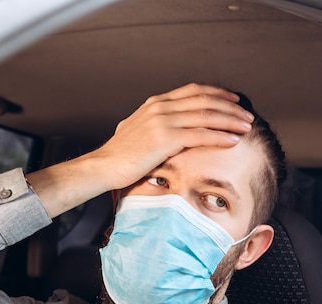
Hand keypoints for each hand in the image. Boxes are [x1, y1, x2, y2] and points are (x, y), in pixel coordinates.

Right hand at [95, 83, 254, 190]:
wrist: (103, 166)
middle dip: (230, 107)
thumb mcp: (137, 131)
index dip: (217, 94)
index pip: (194, 91)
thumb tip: (169, 129)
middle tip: (246, 114)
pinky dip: (219, 136)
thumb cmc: (119, 155)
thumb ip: (155, 124)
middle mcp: (160, 107)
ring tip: (246, 126)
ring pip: (206, 115)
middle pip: (204, 100)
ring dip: (230, 120)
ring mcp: (163, 121)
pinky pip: (200, 135)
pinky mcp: (165, 139)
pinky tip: (232, 140)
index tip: (233, 100)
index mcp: (155, 103)